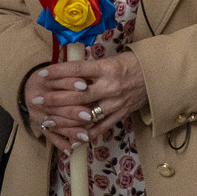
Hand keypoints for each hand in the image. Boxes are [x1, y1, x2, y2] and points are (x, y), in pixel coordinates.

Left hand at [28, 52, 148, 155]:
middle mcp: (110, 86)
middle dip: (53, 98)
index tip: (41, 74)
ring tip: (47, 121)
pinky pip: (100, 128)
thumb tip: (68, 69)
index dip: (58, 72)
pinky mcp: (121, 114)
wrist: (160, 75)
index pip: (78, 70)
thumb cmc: (135, 63)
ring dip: (64, 119)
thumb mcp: (114, 58)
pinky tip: (70, 137)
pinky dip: (84, 134)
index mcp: (108, 68)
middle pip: (76, 95)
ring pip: (85, 114)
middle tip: (36, 100)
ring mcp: (115, 103)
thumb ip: (92, 67)